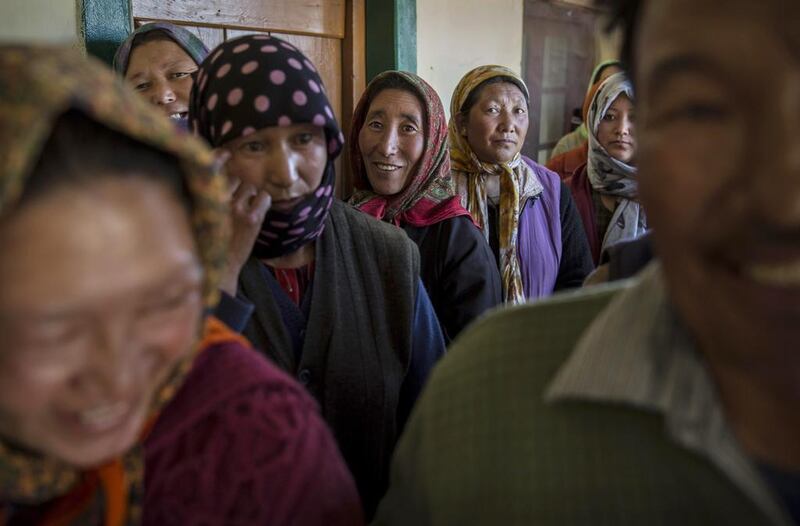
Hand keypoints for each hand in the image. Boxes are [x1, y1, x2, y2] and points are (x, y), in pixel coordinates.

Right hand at [216, 153, 271, 295]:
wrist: (219, 267)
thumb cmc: (208, 240)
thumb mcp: (199, 214)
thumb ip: (205, 195)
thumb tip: (216, 174)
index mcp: (203, 197)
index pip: (211, 169)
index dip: (219, 158)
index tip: (224, 153)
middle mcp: (218, 199)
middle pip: (235, 177)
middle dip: (239, 185)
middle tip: (239, 200)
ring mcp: (236, 208)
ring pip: (250, 186)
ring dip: (251, 194)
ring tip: (246, 210)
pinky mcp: (252, 218)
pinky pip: (264, 197)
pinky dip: (263, 202)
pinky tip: (258, 212)